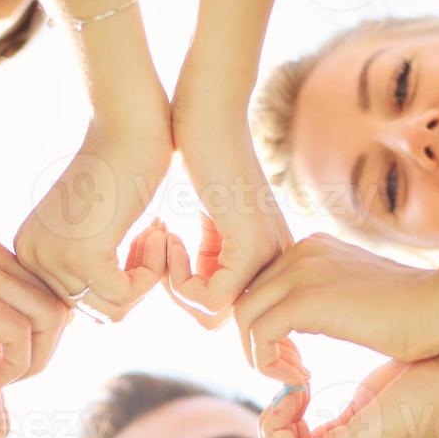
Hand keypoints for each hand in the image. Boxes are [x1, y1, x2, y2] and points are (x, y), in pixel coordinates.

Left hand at [14, 121, 171, 322]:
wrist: (130, 125)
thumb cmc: (122, 167)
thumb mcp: (90, 228)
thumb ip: (84, 267)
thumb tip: (98, 316)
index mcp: (28, 251)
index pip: (76, 304)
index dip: (118, 285)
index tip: (141, 248)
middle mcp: (30, 256)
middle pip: (92, 311)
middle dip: (133, 285)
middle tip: (152, 241)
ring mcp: (53, 257)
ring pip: (110, 309)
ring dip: (144, 279)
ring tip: (155, 237)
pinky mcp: (81, 256)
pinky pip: (124, 295)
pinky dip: (151, 273)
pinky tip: (157, 235)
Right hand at [166, 117, 292, 328]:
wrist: (207, 116)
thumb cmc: (200, 159)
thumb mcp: (212, 225)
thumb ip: (211, 260)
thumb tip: (197, 297)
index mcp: (269, 259)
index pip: (229, 315)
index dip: (188, 299)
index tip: (166, 260)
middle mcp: (276, 263)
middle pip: (220, 321)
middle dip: (180, 299)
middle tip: (162, 254)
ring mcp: (267, 256)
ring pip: (214, 316)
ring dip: (175, 289)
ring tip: (165, 246)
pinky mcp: (251, 246)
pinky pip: (210, 299)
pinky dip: (178, 281)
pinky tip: (169, 242)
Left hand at [234, 233, 438, 379]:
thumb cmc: (413, 312)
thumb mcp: (356, 296)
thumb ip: (327, 299)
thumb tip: (306, 320)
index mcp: (312, 248)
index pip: (261, 286)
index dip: (267, 326)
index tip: (294, 356)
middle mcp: (301, 250)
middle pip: (247, 299)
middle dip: (259, 342)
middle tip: (290, 371)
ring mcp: (301, 270)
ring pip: (245, 316)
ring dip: (261, 355)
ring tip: (294, 377)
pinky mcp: (305, 298)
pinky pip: (260, 333)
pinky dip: (269, 363)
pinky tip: (301, 378)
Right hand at [259, 355, 438, 437]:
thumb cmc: (420, 381)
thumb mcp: (364, 409)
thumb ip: (330, 425)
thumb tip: (293, 420)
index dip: (281, 436)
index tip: (294, 397)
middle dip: (272, 433)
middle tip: (289, 394)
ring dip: (273, 426)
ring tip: (293, 391)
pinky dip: (281, 421)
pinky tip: (299, 392)